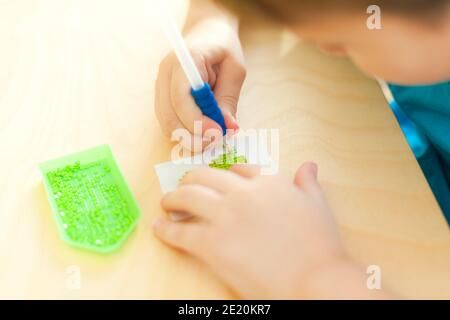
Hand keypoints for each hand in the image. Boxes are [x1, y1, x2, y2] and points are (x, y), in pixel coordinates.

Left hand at [153, 163, 348, 298]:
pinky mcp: (211, 243)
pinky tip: (160, 227)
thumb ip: (308, 183)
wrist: (315, 279)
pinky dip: (166, 228)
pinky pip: (180, 231)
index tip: (217, 182)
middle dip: (190, 180)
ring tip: (167, 203)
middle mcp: (242, 192)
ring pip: (187, 196)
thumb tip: (308, 165)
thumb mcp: (317, 206)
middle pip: (205, 176)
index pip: (238, 169)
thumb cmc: (320, 244)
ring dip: (172, 198)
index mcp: (267, 181)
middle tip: (182, 188)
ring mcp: (225, 216)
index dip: (224, 175)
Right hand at [154, 24, 245, 149]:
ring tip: (211, 138)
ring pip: (166, 122)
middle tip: (215, 142)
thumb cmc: (223, 47)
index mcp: (185, 60)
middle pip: (169, 114)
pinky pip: (168, 121)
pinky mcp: (163, 96)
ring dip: (188, 137)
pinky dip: (184, 132)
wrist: (206, 31)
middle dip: (192, 135)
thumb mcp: (235, 69)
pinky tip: (201, 132)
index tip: (217, 132)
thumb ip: (228, 99)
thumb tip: (228, 128)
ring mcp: (161, 85)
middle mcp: (166, 73)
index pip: (180, 96)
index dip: (196, 119)